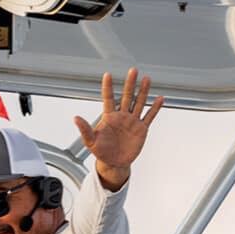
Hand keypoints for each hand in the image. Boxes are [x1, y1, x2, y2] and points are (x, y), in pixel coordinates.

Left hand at [73, 68, 163, 191]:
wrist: (114, 163)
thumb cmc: (101, 151)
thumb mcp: (90, 141)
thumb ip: (84, 129)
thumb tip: (75, 118)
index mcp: (109, 116)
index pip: (108, 98)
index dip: (108, 86)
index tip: (107, 74)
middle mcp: (122, 115)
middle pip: (126, 96)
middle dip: (130, 84)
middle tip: (133, 70)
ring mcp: (132, 121)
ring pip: (139, 103)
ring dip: (143, 91)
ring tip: (147, 79)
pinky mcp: (141, 129)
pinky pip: (149, 116)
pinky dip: (154, 108)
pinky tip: (160, 98)